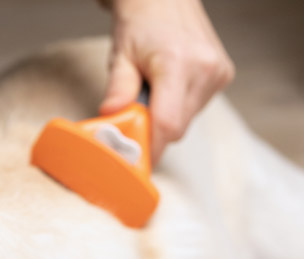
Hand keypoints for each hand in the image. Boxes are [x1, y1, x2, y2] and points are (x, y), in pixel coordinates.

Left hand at [100, 0, 234, 164]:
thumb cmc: (141, 23)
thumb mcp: (120, 56)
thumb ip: (117, 90)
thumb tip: (110, 120)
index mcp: (178, 64)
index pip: (168, 124)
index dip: (149, 147)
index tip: (133, 160)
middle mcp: (205, 69)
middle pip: (177, 128)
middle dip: (151, 132)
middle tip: (131, 121)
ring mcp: (218, 73)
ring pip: (186, 121)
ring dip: (164, 119)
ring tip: (152, 92)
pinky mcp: (223, 76)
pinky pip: (196, 109)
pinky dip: (177, 108)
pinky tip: (168, 88)